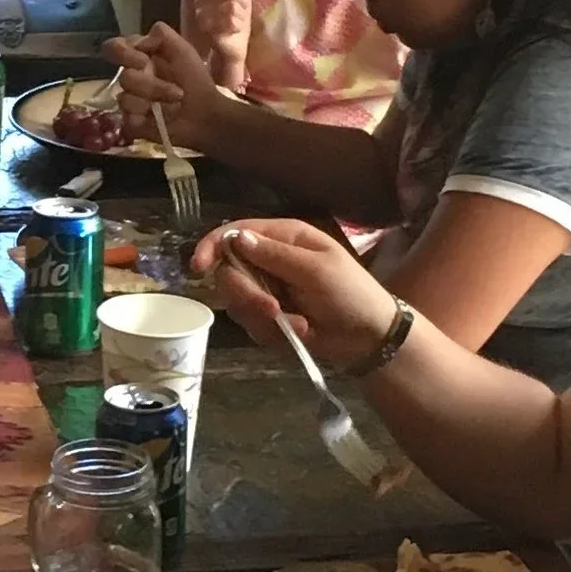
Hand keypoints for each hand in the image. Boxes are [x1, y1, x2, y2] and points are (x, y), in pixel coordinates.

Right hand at [107, 22, 232, 154]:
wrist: (205, 114)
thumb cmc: (195, 81)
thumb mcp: (183, 50)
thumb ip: (161, 35)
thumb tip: (138, 42)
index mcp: (139, 57)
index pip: (113, 48)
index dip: (122, 53)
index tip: (143, 61)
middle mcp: (131, 78)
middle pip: (124, 77)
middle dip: (153, 85)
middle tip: (176, 90)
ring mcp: (129, 101)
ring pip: (126, 99)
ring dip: (156, 101)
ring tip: (175, 104)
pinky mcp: (131, 122)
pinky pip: (128, 119)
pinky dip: (148, 119)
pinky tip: (162, 119)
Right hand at [187, 0, 252, 85]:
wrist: (233, 43)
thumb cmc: (237, 17)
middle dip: (242, 0)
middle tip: (245, 8)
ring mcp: (200, 14)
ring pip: (229, 6)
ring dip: (242, 14)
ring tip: (240, 20)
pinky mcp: (205, 29)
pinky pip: (227, 21)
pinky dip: (237, 25)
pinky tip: (235, 29)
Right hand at [188, 219, 399, 366]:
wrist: (371, 338)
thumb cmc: (352, 293)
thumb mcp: (317, 270)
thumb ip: (274, 255)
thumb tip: (235, 238)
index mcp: (283, 238)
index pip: (234, 233)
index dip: (211, 247)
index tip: (199, 268)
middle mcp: (269, 261)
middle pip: (229, 272)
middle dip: (247, 296)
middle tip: (273, 310)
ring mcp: (268, 290)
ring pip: (237, 303)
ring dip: (264, 319)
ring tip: (299, 325)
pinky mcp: (269, 318)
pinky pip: (251, 326)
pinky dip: (273, 334)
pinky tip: (300, 333)